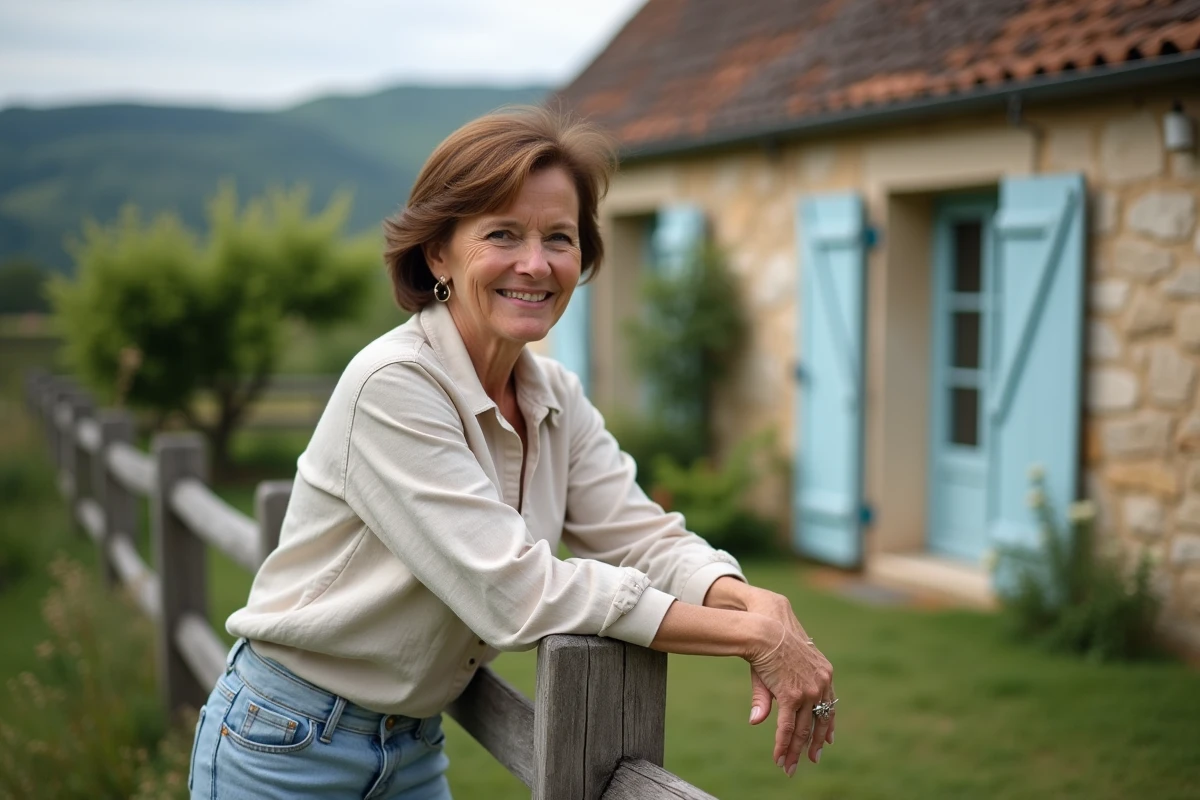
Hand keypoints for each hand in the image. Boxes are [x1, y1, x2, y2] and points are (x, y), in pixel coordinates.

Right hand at [745, 614, 834, 776]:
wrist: (765, 627)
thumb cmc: (770, 642)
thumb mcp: (777, 670)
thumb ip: (771, 697)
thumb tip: (756, 722)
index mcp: (824, 673)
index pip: (830, 705)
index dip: (827, 725)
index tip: (828, 741)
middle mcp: (821, 684)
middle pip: (819, 722)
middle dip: (813, 745)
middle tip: (812, 760)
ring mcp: (809, 691)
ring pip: (803, 730)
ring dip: (796, 751)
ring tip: (790, 766)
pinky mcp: (793, 695)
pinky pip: (788, 727)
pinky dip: (783, 744)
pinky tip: (779, 755)